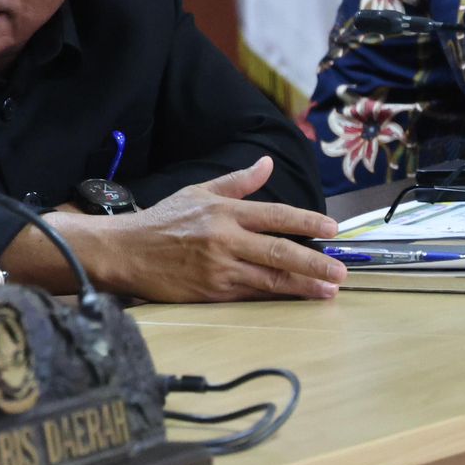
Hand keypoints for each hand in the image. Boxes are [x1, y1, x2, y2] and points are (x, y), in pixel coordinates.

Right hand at [72, 156, 343, 301]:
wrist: (124, 251)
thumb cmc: (160, 221)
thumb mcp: (197, 192)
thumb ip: (236, 182)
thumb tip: (266, 164)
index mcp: (224, 211)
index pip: (275, 215)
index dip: (307, 222)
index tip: (332, 229)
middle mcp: (225, 239)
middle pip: (281, 252)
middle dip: (315, 262)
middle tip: (341, 270)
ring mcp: (219, 269)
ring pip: (271, 279)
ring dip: (304, 286)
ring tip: (329, 290)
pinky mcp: (211, 293)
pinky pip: (250, 296)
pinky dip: (276, 298)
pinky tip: (296, 300)